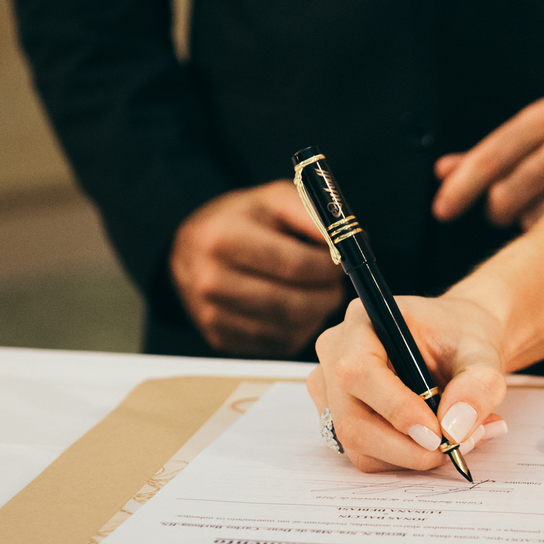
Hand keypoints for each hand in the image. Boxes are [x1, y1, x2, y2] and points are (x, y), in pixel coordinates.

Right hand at [170, 181, 345, 357]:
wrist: (191, 249)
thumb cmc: (241, 220)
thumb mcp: (274, 199)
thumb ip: (313, 214)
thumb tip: (351, 243)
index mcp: (222, 238)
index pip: (295, 265)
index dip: (329, 267)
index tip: (342, 261)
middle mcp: (211, 280)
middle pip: (293, 304)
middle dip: (327, 296)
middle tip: (336, 285)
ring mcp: (212, 314)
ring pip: (289, 329)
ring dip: (316, 314)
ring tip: (318, 294)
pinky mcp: (219, 338)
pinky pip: (276, 344)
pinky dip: (297, 330)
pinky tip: (297, 310)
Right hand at [307, 296, 509, 472]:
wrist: (457, 344)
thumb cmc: (462, 338)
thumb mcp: (484, 353)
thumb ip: (477, 385)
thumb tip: (454, 429)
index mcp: (363, 321)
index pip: (358, 371)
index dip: (395, 408)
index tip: (437, 433)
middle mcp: (336, 354)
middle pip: (351, 420)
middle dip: (406, 447)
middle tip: (454, 448)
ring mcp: (331, 390)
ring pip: (358, 445)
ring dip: (411, 455)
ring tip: (459, 440)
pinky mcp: (339, 418)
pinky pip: (365, 454)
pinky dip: (405, 457)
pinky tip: (437, 441)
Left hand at [432, 96, 543, 228]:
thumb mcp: (538, 134)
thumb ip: (491, 154)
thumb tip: (442, 170)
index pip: (490, 157)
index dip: (460, 188)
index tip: (440, 211)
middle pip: (505, 195)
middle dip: (495, 209)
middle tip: (502, 209)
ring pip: (533, 219)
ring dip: (528, 219)